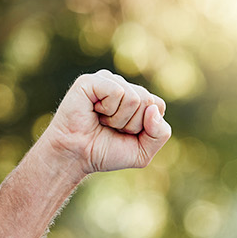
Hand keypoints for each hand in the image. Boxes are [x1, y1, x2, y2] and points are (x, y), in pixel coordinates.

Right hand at [39, 70, 171, 174]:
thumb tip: (153, 109)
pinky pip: (118, 92)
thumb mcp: (142, 152)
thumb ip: (160, 134)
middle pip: (148, 101)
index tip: (124, 134)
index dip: (144, 127)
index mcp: (136, 98)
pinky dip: (108, 110)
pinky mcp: (92, 81)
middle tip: (110, 128)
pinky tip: (94, 112)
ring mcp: (107, 81)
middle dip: (132, 125)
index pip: (158, 105)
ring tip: (101, 121)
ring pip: (135, 98)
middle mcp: (122, 86)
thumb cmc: (105, 152)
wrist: (76, 157)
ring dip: (118, 119)